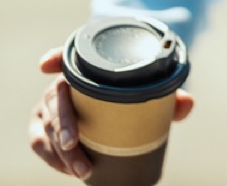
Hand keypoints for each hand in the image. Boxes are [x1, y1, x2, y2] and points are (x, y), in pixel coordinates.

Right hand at [29, 47, 194, 178]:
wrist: (114, 113)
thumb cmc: (131, 98)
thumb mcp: (150, 96)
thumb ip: (169, 98)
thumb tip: (187, 102)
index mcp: (86, 69)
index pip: (65, 55)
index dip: (54, 57)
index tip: (46, 65)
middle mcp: (62, 83)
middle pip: (54, 97)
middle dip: (61, 122)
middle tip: (75, 144)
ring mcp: (48, 105)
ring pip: (44, 125)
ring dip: (58, 149)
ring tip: (82, 169)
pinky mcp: (41, 127)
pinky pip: (38, 142)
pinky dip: (52, 158)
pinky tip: (68, 170)